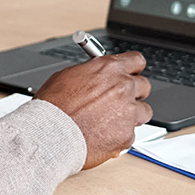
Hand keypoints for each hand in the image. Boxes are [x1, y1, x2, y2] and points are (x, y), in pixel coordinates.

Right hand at [35, 52, 151, 169]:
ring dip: (131, 114)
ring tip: (110, 120)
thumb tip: (95, 75)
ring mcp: (128, 112)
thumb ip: (89, 74)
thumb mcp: (66, 77)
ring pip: (143, 111)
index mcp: (108, 69)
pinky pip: (130, 133)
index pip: (136, 60)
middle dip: (133, 93)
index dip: (132, 68)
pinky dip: (119, 134)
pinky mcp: (127, 135)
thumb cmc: (53, 107)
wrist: (49, 134)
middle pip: (144, 86)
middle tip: (119, 99)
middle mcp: (122, 88)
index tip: (130, 73)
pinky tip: (101, 134)